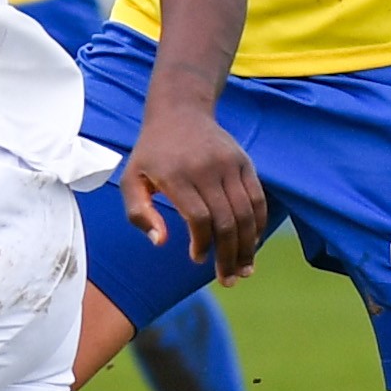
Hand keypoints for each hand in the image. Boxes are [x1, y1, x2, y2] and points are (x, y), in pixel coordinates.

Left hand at [121, 91, 265, 280]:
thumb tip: (161, 242)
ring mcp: (229, 164)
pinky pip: (257, 199)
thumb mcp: (131, 179)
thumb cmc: (151, 153)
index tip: (197, 259)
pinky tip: (253, 243)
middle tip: (228, 280)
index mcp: (177, 176)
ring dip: (248, 246)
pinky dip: (259, 224)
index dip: (203, 244)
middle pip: (227, 221)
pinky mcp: (244, 162)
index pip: (199, 218)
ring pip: (247, 213)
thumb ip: (138, 214)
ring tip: (245, 269)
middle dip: (229, 256)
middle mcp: (207, 169)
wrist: (180, 111)